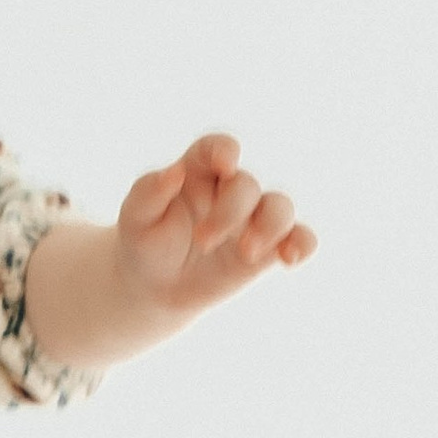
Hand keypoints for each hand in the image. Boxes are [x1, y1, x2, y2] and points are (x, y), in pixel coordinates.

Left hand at [116, 131, 313, 323]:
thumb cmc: (144, 243)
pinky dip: (302, 244)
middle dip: (229, 212)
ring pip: (280, 207)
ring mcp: (251, 219)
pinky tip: (291, 257)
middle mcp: (229, 190)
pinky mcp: (267, 250)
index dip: (224, 151)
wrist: (154, 288)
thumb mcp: (135, 218)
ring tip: (247, 252)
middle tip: (203, 242)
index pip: (216, 149)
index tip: (225, 164)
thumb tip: (173, 173)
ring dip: (270, 226)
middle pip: (246, 186)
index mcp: (198, 171)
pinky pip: (298, 239)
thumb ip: (149, 192)